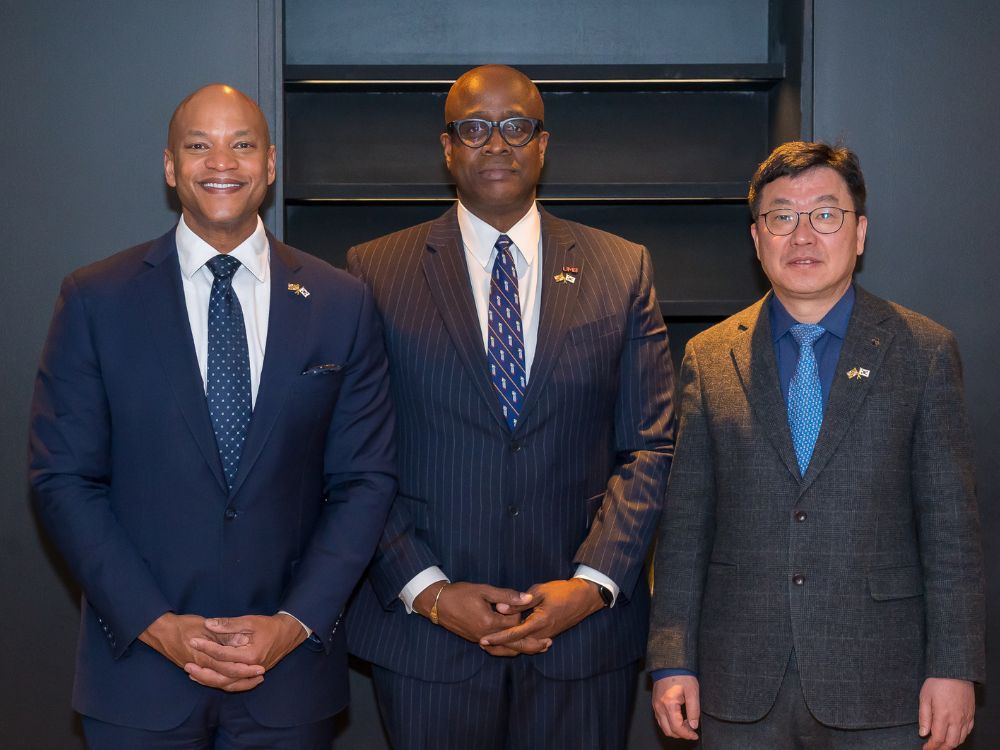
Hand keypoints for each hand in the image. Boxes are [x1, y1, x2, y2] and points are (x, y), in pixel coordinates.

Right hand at [139, 613, 261, 691]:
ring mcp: (196, 669)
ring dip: (236, 682)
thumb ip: (223, 633)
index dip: (245, 669)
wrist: (161, 631)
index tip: (259, 667)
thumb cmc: (183, 625)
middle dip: (244, 680)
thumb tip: (241, 639)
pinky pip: (211, 680)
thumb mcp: (205, 625)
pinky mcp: (194, 669)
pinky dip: (224, 681)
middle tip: (261, 676)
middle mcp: (200, 666)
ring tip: (252, 680)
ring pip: (218, 682)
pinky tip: (233, 679)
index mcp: (204, 655)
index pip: (228, 667)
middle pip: (225, 679)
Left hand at [186, 614, 306, 690]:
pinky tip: (205, 677)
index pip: (222, 654)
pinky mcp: (250, 676)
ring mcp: (251, 674)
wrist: (287, 634)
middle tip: (186, 663)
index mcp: (250, 655)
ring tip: (191, 673)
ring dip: (207, 679)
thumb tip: (208, 624)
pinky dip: (217, 681)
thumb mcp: (249, 621)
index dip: (206, 647)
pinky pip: (231, 683)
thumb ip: (228, 624)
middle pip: (221, 674)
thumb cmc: (269, 626)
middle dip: (202, 669)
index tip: (193, 640)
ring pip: (225, 683)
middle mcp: (250, 668)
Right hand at [413, 581, 549, 655]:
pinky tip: (514, 649)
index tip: (528, 606)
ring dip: (522, 650)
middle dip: (532, 644)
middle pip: (514, 644)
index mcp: (490, 623)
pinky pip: (496, 650)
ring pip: (505, 651)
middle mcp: (486, 636)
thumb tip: (528, 598)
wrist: (437, 603)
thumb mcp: (484, 590)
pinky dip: (507, 651)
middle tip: (549, 644)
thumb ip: (507, 596)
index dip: (522, 615)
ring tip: (538, 649)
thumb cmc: (460, 593)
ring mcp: (480, 640)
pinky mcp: (475, 640)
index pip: (514, 624)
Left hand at [479, 578, 603, 649]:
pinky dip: (517, 643)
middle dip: (498, 646)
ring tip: (490, 644)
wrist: (584, 598)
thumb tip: (500, 608)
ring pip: (523, 646)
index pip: (513, 634)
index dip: (497, 637)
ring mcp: (546, 636)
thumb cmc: (562, 591)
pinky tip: (508, 640)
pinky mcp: (548, 634)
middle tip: (481, 643)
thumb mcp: (540, 591)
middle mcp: (542, 634)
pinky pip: (530, 643)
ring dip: (507, 646)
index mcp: (539, 622)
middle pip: (516, 645)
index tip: (482, 639)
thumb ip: (519, 601)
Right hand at [652, 675, 699, 739]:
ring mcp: (656, 706)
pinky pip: (660, 720)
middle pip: (669, 731)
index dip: (687, 735)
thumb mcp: (692, 691)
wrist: (669, 664)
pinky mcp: (655, 703)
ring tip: (687, 724)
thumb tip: (694, 725)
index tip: (695, 735)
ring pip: (664, 727)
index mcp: (669, 704)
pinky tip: (679, 718)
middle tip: (692, 730)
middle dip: (681, 734)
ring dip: (675, 730)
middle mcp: (659, 707)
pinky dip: (669, 724)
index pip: (677, 728)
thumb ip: (694, 710)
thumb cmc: (681, 675)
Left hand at [919, 677, 974, 749]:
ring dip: (951, 744)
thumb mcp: (925, 697)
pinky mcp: (971, 714)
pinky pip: (968, 731)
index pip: (938, 739)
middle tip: (933, 749)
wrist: (955, 671)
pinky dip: (961, 737)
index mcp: (943, 716)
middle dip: (941, 749)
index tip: (925, 748)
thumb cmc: (937, 682)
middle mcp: (956, 719)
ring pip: (960, 739)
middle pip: (950, 743)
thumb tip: (923, 733)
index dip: (931, 746)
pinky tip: (955, 736)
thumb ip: (924, 717)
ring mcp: (965, 718)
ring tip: (942, 745)